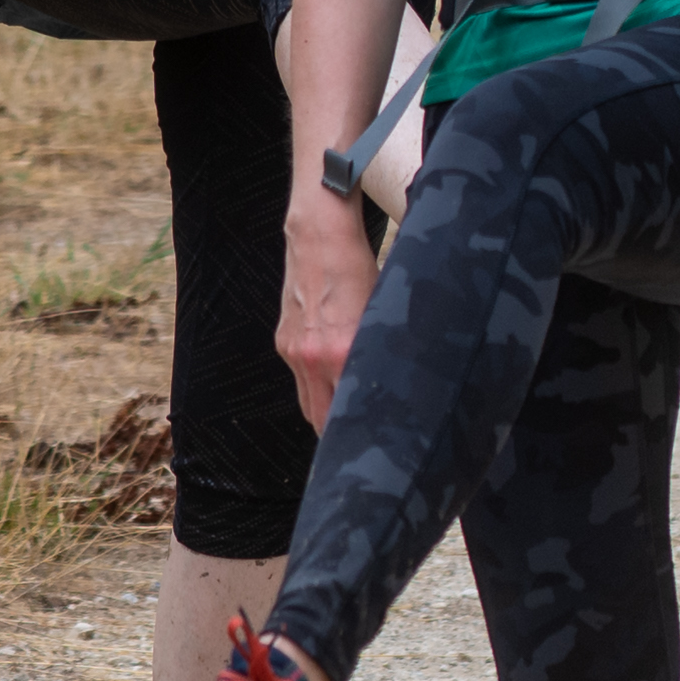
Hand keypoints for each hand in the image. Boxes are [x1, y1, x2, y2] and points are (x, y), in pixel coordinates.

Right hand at [277, 192, 376, 424]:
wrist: (319, 238)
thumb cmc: (358, 269)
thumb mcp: (381, 311)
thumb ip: (380, 350)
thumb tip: (396, 380)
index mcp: (343, 351)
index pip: (347, 412)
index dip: (360, 431)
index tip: (376, 443)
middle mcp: (314, 358)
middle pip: (321, 419)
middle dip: (338, 434)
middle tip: (362, 441)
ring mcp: (294, 351)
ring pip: (307, 404)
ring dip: (324, 415)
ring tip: (347, 423)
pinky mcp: (284, 342)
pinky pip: (299, 380)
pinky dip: (315, 388)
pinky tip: (332, 386)